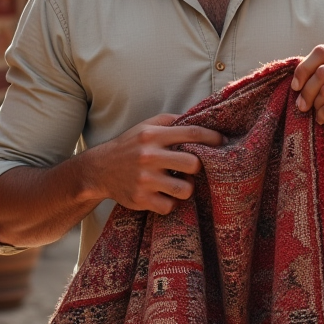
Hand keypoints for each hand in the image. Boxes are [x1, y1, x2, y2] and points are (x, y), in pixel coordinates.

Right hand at [81, 113, 223, 214]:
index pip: (192, 133)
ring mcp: (145, 179)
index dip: (213, 138)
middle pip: (193, 164)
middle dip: (197, 167)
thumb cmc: (130, 145)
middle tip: (190, 168)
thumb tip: (202, 118)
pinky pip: (170, 206)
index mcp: (153, 135)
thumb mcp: (146, 126)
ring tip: (178, 183)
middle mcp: (149, 156)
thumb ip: (172, 122)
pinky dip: (169, 202)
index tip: (223, 142)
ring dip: (186, 188)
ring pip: (185, 189)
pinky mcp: (140, 199)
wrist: (99, 169)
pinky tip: (162, 195)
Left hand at [291, 45, 323, 151]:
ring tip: (319, 109)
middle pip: (322, 72)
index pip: (322, 51)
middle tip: (303, 104)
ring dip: (316, 104)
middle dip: (306, 91)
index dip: (303, 69)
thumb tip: (296, 77)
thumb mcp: (319, 79)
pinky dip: (321, 116)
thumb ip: (311, 69)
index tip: (295, 86)